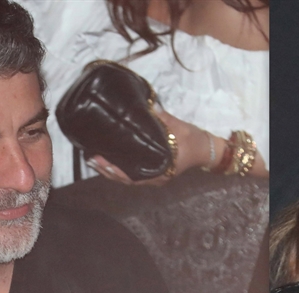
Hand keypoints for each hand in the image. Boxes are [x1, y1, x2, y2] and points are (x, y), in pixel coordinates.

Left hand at [87, 111, 218, 185]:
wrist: (207, 149)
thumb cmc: (194, 139)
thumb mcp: (179, 127)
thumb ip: (161, 118)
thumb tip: (146, 106)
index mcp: (162, 170)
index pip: (133, 176)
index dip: (116, 171)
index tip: (101, 161)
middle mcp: (156, 177)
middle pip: (127, 179)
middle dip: (108, 171)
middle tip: (91, 159)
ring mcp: (155, 177)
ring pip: (129, 179)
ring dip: (111, 171)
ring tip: (94, 160)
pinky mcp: (154, 172)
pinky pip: (134, 174)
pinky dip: (120, 169)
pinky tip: (109, 160)